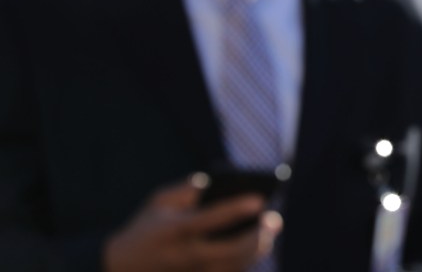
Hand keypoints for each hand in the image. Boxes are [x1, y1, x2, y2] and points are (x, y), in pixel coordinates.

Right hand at [103, 178, 281, 271]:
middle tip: (273, 219)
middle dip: (258, 236)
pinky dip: (246, 262)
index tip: (260, 200)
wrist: (122, 267)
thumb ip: (186, 189)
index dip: (237, 209)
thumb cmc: (146, 227)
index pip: (211, 219)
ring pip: (235, 267)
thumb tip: (212, 183)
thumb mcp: (158, 201)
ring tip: (269, 231)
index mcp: (175, 230)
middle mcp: (186, 255)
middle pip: (231, 251)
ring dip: (257, 250)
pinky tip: (257, 247)